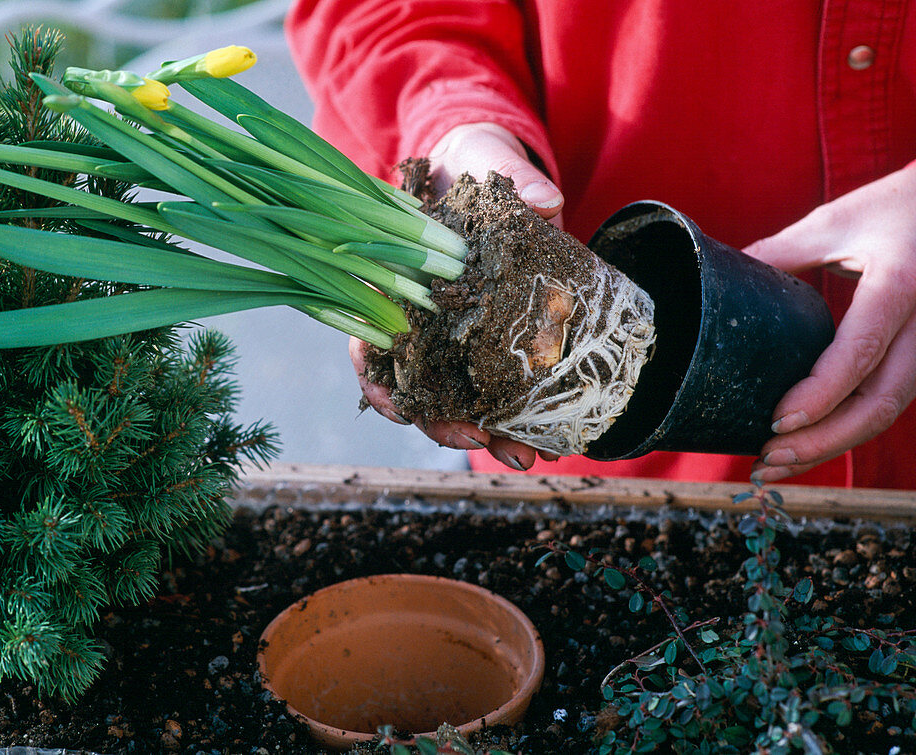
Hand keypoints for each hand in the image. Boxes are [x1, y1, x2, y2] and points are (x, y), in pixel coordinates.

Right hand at [352, 123, 564, 469]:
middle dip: (445, 423)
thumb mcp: (481, 156)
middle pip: (417, 385)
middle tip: (482, 443)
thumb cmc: (469, 162)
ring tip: (526, 455)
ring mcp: (457, 332)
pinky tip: (541, 435)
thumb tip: (545, 199)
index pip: (370, 340)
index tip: (402, 411)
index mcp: (395, 278)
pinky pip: (497, 385)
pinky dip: (515, 413)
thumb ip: (507, 172)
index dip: (379, 382)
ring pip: (458, 396)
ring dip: (486, 432)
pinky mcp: (494, 337)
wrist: (493, 170)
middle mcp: (420, 316)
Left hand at [744, 165, 915, 482]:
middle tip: (765, 457)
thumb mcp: (834, 220)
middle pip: (878, 403)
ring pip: (886, 414)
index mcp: (902, 282)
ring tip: (774, 462)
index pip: (860, 352)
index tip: (776, 418)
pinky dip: (850, 431)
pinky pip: (891, 405)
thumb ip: (779, 253)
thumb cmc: (898, 207)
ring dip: (831, 445)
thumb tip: (722, 282)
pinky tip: (810, 445)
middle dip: (820, 439)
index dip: (819, 394)